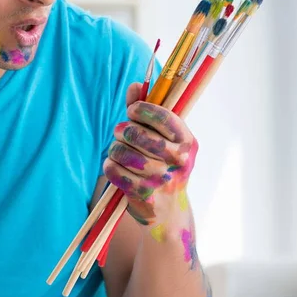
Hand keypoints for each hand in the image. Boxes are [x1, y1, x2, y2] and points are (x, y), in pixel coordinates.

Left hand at [103, 83, 197, 226]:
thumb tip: (135, 86)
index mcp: (187, 141)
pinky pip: (114, 170)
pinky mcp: (144, 194)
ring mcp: (162, 179)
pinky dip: (109, 165)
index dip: (141, 109)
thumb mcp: (162, 137)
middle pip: (136, 133)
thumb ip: (146, 110)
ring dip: (114, 148)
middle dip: (122, 129)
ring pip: (122, 151)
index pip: (162, 116)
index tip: (132, 110)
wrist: (167, 209)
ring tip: (118, 151)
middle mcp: (179, 160)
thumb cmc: (162, 162)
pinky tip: (115, 166)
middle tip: (120, 132)